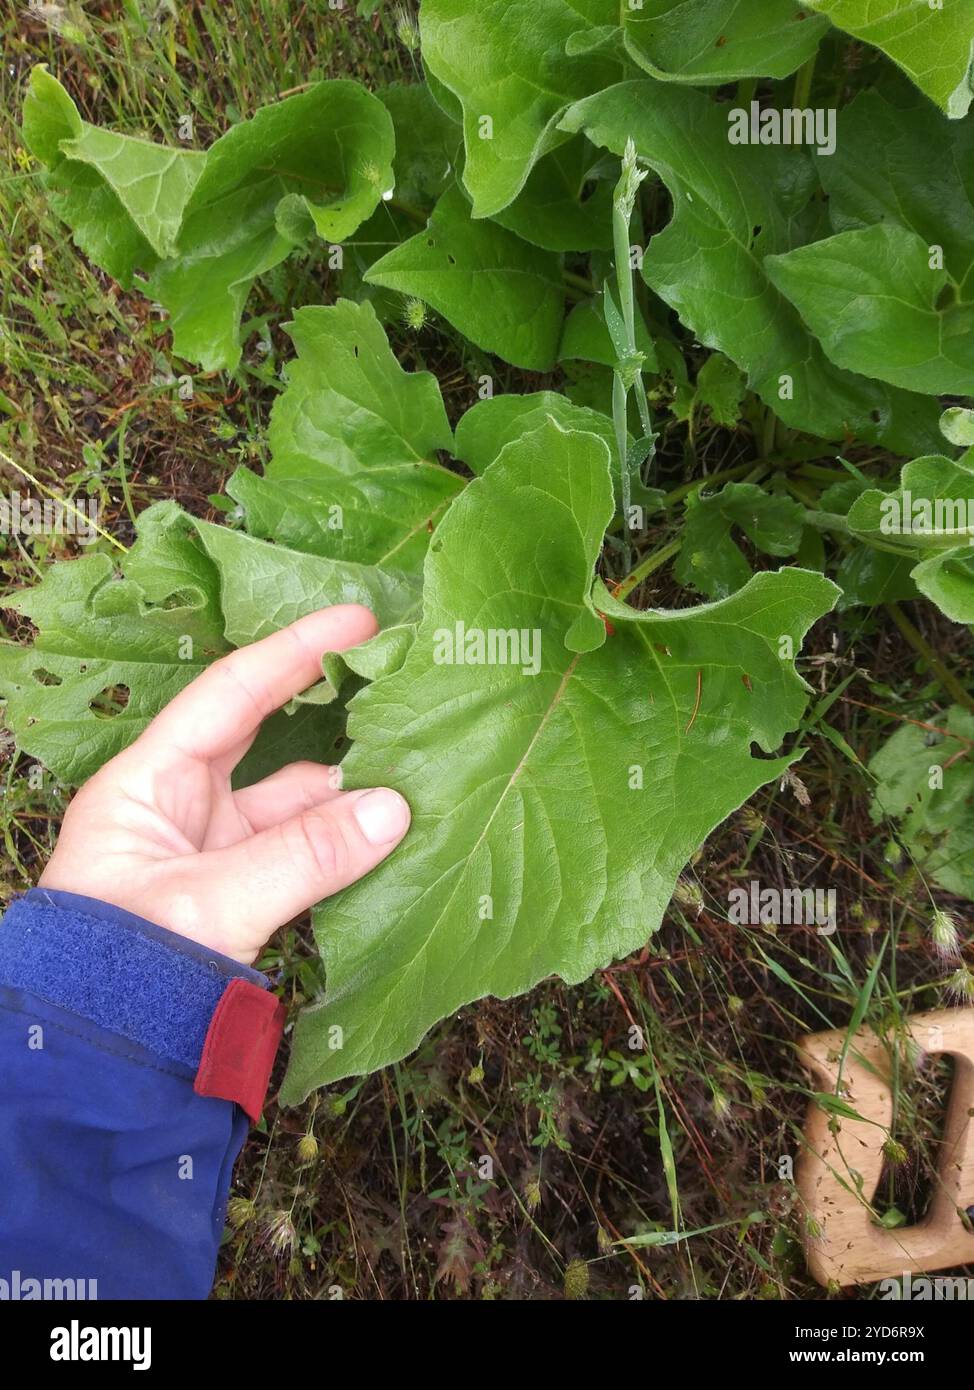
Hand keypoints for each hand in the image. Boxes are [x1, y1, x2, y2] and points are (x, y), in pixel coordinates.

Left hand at [39, 606, 409, 964]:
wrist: (88, 1067)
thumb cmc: (121, 974)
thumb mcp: (212, 905)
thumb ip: (306, 855)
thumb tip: (396, 808)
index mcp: (146, 785)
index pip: (229, 694)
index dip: (294, 652)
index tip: (358, 621)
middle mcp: (178, 808)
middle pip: (266, 742)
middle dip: (327, 716)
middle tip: (397, 686)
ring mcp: (209, 855)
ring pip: (292, 807)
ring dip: (348, 797)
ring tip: (417, 780)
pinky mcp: (237, 898)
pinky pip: (301, 855)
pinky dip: (343, 846)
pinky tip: (391, 838)